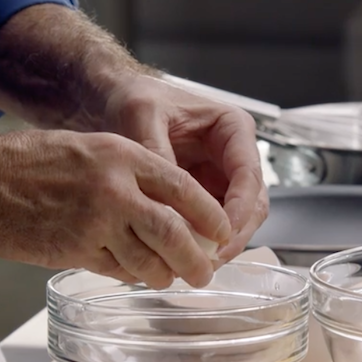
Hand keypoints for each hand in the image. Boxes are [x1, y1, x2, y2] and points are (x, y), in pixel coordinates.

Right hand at [0, 129, 231, 288]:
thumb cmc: (28, 163)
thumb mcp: (89, 148)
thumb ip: (130, 170)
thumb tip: (169, 202)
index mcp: (122, 156)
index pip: (184, 189)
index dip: (210, 215)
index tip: (222, 232)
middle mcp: (115, 188)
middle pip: (175, 232)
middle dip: (197, 258)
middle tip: (206, 271)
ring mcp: (95, 223)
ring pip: (149, 259)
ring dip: (166, 274)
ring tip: (173, 279)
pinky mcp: (75, 251)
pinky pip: (118, 270)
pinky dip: (132, 276)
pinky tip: (137, 276)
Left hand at [101, 74, 268, 263]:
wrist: (110, 102)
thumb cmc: (132, 98)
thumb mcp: (142, 115)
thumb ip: (157, 152)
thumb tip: (169, 199)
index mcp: (231, 128)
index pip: (249, 173)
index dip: (240, 207)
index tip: (222, 233)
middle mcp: (233, 155)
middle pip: (251, 203)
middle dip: (233, 233)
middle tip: (208, 258)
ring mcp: (219, 178)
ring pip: (236, 220)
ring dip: (219, 243)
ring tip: (193, 263)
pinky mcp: (202, 197)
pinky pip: (210, 225)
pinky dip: (201, 243)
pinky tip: (181, 256)